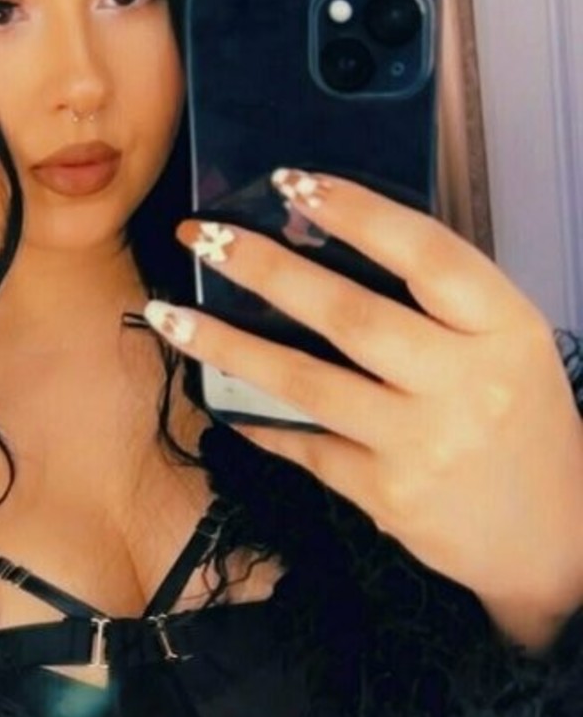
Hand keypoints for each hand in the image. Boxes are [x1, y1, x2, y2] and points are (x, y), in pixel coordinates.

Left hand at [145, 172, 582, 647]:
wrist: (555, 534)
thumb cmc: (522, 424)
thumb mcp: (508, 346)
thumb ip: (441, 301)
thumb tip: (330, 235)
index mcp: (504, 330)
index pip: (425, 254)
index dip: (356, 212)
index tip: (292, 183)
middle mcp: (465, 384)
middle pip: (349, 314)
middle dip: (266, 269)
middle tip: (204, 237)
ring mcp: (422, 444)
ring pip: (306, 383)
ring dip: (229, 344)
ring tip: (172, 314)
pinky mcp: (386, 495)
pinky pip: (304, 444)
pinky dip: (257, 416)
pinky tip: (218, 390)